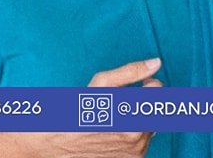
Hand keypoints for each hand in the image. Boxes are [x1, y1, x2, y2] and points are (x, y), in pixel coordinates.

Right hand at [0, 60, 161, 157]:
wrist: (52, 144)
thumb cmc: (75, 111)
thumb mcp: (101, 84)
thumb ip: (131, 72)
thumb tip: (155, 63)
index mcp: (133, 118)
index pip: (160, 95)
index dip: (151, 85)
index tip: (141, 83)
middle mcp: (136, 141)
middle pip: (155, 113)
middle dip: (144, 102)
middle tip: (123, 99)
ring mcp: (132, 156)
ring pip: (148, 130)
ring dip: (138, 119)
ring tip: (114, 116)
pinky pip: (138, 146)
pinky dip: (131, 136)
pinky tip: (112, 131)